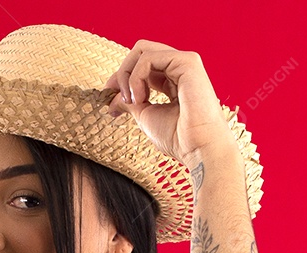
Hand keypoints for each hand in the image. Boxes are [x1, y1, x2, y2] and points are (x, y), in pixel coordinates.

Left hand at [104, 40, 237, 164]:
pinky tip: (140, 98)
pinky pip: (149, 57)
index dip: (122, 77)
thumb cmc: (178, 138)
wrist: (198, 149)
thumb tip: (112, 98)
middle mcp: (180, 69)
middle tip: (112, 94)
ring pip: (143, 50)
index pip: (142, 66)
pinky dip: (136, 76)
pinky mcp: (187, 62)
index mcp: (173, 80)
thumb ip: (130, 102)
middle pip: (141, 51)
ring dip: (127, 75)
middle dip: (122, 72)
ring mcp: (185, 63)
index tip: (109, 97)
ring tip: (131, 100)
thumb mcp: (145, 116)